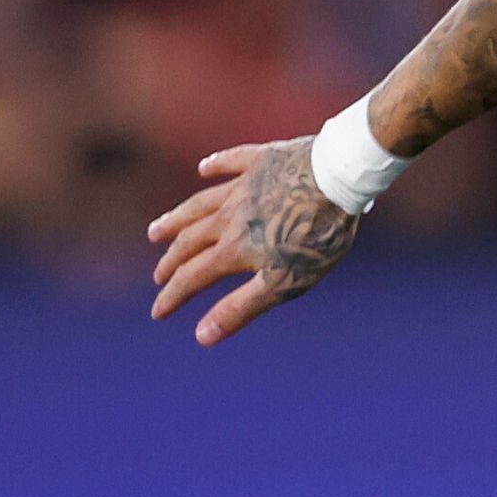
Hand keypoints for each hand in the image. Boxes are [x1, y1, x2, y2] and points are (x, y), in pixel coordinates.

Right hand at [148, 136, 361, 344]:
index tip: (157, 312)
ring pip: (200, 204)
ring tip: (157, 230)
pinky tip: (204, 169)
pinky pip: (231, 161)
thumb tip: (202, 335)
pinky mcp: (262, 160)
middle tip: (158, 276)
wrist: (339, 178)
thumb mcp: (283, 283)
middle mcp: (229, 216)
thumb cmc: (316, 237)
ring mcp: (244, 186)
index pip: (192, 277)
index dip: (173, 296)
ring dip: (176, 219)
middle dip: (171, 262)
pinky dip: (215, 166)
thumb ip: (241, 308)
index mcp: (234, 249)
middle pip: (190, 241)